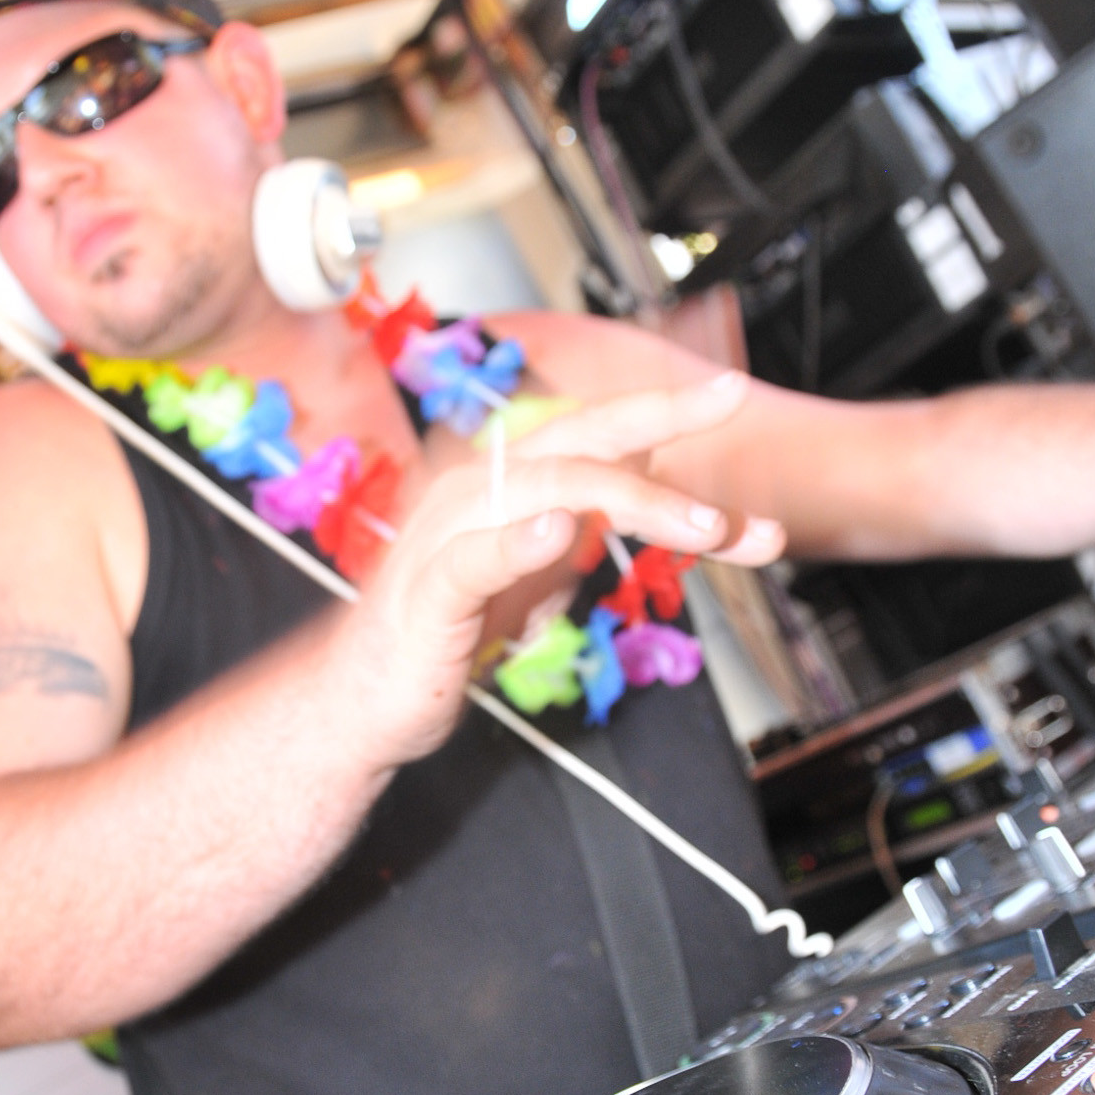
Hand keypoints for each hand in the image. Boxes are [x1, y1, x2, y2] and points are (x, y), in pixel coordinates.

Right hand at [331, 372, 782, 767]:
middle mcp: (478, 490)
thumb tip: (650, 501)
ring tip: (701, 523)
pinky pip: (473, 559)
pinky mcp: (427, 594)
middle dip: (661, 414)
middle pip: (578, 436)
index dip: (665, 409)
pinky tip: (559, 529)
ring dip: (630, 496)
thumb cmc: (445, 634)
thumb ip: (583, 537)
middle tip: (733, 397)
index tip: (733, 393)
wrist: (361, 701)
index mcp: (507, 483)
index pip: (594, 432)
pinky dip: (518, 541)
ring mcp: (447, 535)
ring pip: (545, 489)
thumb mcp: (536, 578)